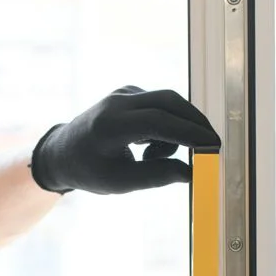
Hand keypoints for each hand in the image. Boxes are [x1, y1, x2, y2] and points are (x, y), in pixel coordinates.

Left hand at [30, 86, 220, 193]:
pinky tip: (146, 147)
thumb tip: (191, 172)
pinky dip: (165, 127)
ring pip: (168, 104)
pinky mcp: (130, 93)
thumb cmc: (90, 170)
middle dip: (195, 123)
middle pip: (169, 102)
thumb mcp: (120, 182)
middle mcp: (117, 102)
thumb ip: (155, 176)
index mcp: (110, 125)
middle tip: (212, 147)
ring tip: (151, 158)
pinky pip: (161, 106)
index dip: (188, 132)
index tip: (212, 146)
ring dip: (175, 132)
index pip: (158, 121)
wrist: (63, 152)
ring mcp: (124, 93)